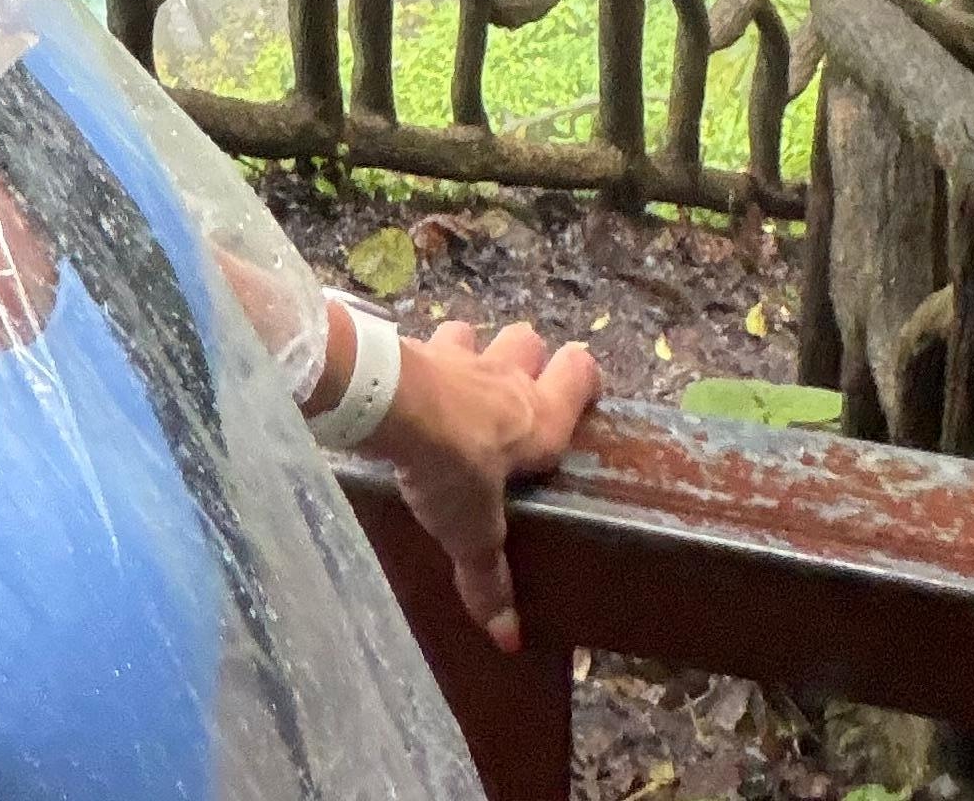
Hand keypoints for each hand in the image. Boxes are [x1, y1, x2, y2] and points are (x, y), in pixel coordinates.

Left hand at [368, 316, 598, 651]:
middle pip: (530, 340)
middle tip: (513, 394)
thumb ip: (488, 580)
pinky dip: (419, 356)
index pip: (581, 373)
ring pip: (477, 333)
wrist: (391, 404)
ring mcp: (458, 355)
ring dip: (471, 350)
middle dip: (527, 357)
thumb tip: (510, 640)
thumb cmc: (452, 467)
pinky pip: (423, 341)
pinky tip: (406, 381)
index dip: (582, 379)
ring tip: (456, 385)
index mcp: (538, 419)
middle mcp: (505, 378)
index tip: (578, 396)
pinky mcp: (412, 346)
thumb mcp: (472, 533)